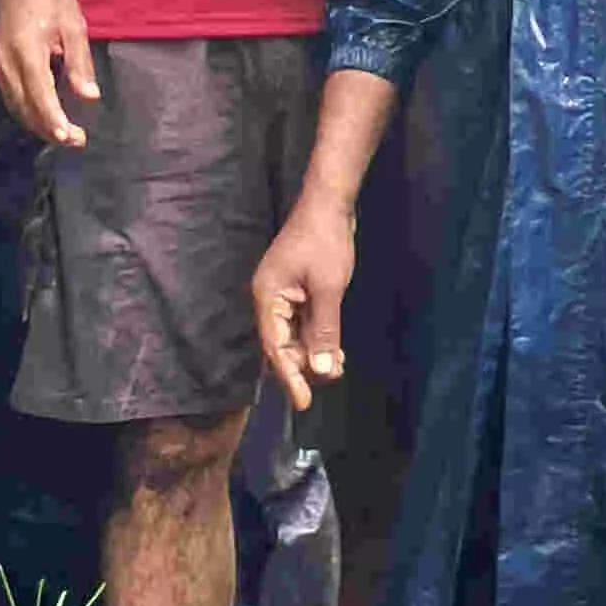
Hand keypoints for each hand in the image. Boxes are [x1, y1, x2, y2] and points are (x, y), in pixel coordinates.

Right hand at [0, 0, 98, 147]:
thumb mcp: (73, 26)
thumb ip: (80, 64)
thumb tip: (89, 96)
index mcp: (27, 53)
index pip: (40, 96)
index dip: (54, 120)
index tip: (70, 138)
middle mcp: (6, 63)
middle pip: (26, 109)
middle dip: (50, 129)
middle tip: (77, 140)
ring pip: (16, 107)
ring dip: (38, 124)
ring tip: (64, 134)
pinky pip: (11, 97)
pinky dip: (28, 112)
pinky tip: (45, 116)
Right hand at [253, 198, 357, 410]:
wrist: (330, 202)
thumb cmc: (326, 241)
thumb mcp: (329, 288)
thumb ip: (324, 330)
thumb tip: (320, 369)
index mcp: (268, 298)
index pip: (275, 348)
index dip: (290, 377)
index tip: (304, 403)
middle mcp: (270, 300)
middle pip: (282, 345)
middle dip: (304, 367)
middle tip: (330, 384)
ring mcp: (284, 295)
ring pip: (294, 335)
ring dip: (313, 353)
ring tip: (338, 369)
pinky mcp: (298, 291)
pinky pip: (303, 322)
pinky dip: (317, 337)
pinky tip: (336, 350)